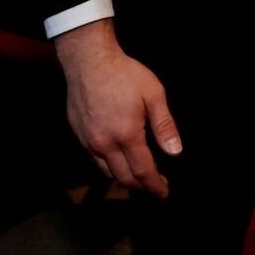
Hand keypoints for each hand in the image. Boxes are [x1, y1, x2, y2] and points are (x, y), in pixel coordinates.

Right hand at [55, 23, 180, 196]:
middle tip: (155, 185)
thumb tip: (175, 152)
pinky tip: (119, 159)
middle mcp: (105, 144)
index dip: (154, 185)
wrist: (89, 62)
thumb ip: (164, 125)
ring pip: (107, 172)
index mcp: (127, 135)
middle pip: (124, 177)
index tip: (164, 193)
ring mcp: (89, 141)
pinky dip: (109, 166)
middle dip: (141, 185)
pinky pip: (95, 160)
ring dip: (124, 178)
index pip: (143, 171)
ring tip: (139, 175)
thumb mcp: (153, 94)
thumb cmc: (125, 75)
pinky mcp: (79, 135)